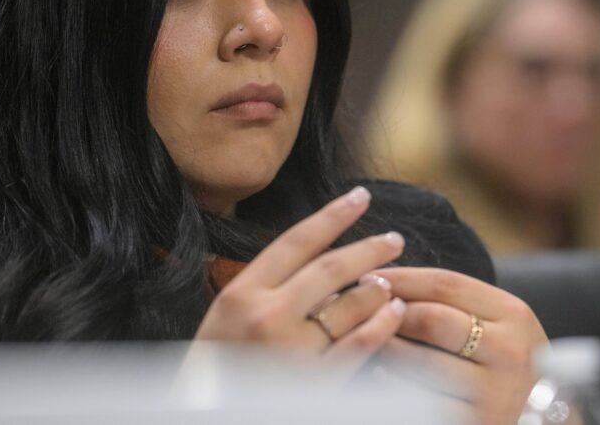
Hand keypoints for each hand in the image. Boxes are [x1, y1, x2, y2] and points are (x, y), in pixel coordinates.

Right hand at [194, 186, 406, 373]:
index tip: (360, 197)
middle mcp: (266, 316)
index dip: (333, 215)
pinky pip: (359, 345)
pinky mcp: (314, 383)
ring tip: (389, 282)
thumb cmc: (215, 371)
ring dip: (377, 289)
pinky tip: (393, 313)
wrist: (205, 418)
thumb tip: (315, 259)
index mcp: (240, 293)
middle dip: (368, 249)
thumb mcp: (225, 319)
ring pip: (350, 305)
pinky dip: (382, 325)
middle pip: (330, 268)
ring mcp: (291, 350)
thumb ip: (263, 289)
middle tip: (394, 239)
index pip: (296, 241)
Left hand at [374, 267, 547, 424]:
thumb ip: (456, 305)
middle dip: (388, 312)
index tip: (370, 276)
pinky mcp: (477, 424)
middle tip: (358, 309)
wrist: (540, 423)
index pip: (447, 284)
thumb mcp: (499, 327)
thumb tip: (388, 282)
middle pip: (431, 320)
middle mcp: (510, 352)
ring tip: (362, 340)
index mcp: (514, 315)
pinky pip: (420, 400)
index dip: (402, 277)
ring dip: (384, 348)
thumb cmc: (505, 367)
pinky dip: (393, 385)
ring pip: (420, 363)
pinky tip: (378, 377)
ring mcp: (495, 393)